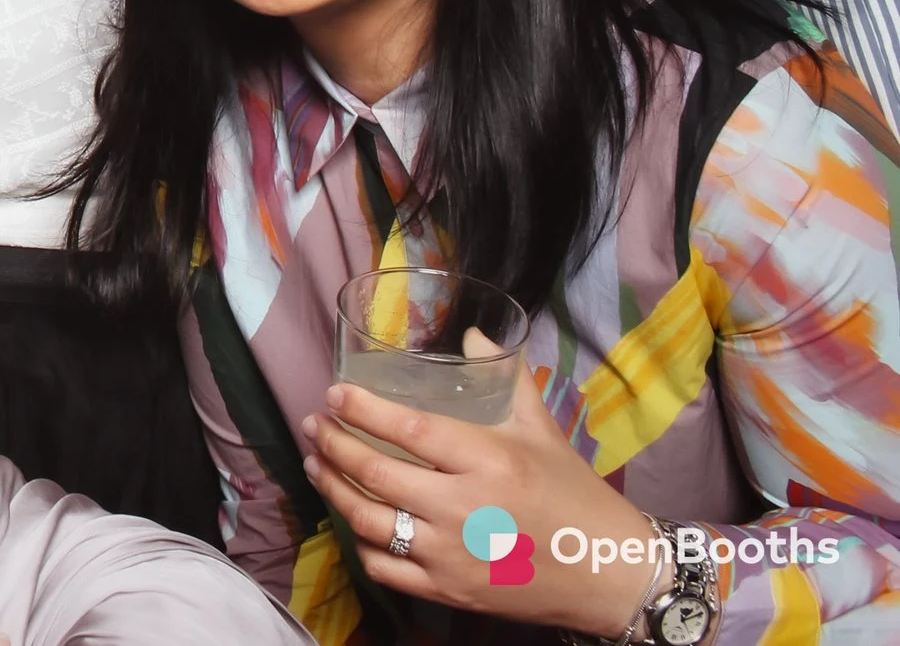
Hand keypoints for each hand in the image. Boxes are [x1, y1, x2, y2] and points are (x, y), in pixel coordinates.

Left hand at [301, 332, 653, 635]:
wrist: (608, 573)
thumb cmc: (574, 495)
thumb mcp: (543, 431)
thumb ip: (507, 377)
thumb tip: (473, 334)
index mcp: (487, 461)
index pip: (407, 428)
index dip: (361, 409)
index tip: (333, 394)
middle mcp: (462, 507)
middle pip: (373, 473)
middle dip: (332, 444)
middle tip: (315, 425)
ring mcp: (451, 553)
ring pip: (368, 521)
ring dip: (332, 489)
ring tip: (317, 464)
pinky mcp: (449, 590)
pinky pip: (384, 567)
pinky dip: (360, 543)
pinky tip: (352, 521)